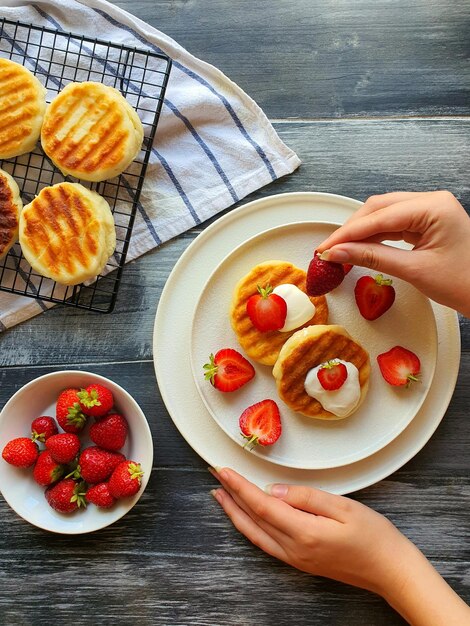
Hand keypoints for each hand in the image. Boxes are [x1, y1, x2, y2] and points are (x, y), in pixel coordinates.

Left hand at [210, 467, 469, 625]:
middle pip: (252, 520)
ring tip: (221, 495)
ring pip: (255, 534)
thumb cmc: (374, 537)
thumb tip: (274, 491)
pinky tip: (246, 517)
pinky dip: (250, 527)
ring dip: (235, 513)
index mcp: (303, 533)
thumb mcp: (343, 508)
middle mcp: (294, 550)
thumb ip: (305, 497)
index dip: (239, 486)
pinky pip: (266, 543)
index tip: (222, 470)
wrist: (391, 571)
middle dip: (230, 497)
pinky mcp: (301, 562)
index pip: (261, 505)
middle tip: (214, 476)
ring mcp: (295, 559)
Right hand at [317, 191, 469, 316]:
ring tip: (339, 250)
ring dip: (360, 232)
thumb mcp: (414, 271)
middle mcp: (432, 202)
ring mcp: (430, 211)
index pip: (379, 216)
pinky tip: (359, 247)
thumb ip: (372, 258)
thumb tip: (338, 254)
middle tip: (328, 250)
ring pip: (384, 214)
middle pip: (378, 208)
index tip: (326, 248)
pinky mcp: (428, 223)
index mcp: (434, 207)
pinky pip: (394, 224)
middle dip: (351, 229)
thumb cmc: (464, 283)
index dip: (348, 233)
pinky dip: (374, 236)